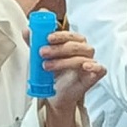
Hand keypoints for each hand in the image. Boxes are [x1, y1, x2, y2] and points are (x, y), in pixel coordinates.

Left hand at [26, 12, 106, 126]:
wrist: (56, 95)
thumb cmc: (53, 74)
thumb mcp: (40, 57)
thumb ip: (34, 43)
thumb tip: (26, 31)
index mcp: (74, 43)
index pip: (70, 34)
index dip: (59, 35)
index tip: (47, 38)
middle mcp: (84, 51)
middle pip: (76, 45)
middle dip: (58, 48)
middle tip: (42, 53)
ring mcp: (91, 63)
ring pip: (82, 57)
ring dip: (64, 61)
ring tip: (47, 66)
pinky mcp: (95, 76)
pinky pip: (100, 68)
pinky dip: (93, 66)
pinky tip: (84, 66)